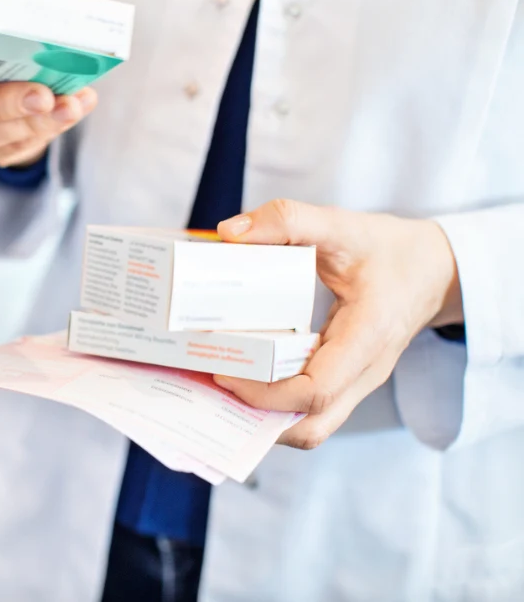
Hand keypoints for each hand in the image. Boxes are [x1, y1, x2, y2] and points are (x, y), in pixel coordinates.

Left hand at [214, 199, 463, 449]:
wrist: (434, 270)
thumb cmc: (389, 250)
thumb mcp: (341, 224)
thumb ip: (288, 220)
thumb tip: (230, 233)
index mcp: (368, 336)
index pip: (316, 389)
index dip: (265, 392)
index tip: (224, 370)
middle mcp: (365, 371)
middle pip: (312, 425)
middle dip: (257, 416)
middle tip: (212, 383)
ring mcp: (357, 382)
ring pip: (311, 425)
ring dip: (265, 417)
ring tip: (220, 387)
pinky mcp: (346, 380)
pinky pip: (311, 408)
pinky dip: (276, 404)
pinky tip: (244, 378)